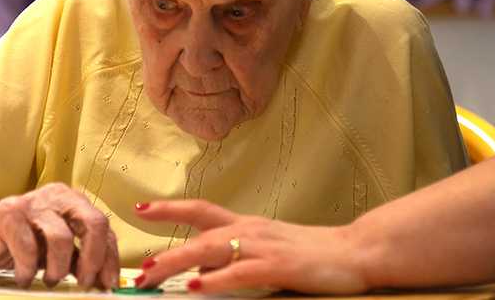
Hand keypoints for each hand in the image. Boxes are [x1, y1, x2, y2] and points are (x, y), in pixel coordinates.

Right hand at [0, 183, 118, 288]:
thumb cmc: (20, 242)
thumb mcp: (54, 250)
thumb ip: (79, 259)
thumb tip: (104, 281)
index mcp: (73, 201)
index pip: (103, 227)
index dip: (110, 257)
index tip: (108, 283)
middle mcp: (57, 196)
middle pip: (92, 223)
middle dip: (94, 258)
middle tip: (84, 283)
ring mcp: (33, 203)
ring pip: (61, 238)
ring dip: (59, 268)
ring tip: (51, 280)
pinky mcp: (9, 215)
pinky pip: (28, 248)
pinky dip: (29, 270)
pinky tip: (24, 278)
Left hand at [134, 200, 370, 293]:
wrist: (356, 251)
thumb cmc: (315, 253)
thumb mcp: (271, 248)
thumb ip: (239, 254)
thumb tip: (204, 265)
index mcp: (248, 224)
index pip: (201, 210)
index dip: (170, 209)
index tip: (140, 208)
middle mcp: (251, 230)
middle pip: (198, 231)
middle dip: (164, 248)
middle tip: (138, 268)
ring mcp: (264, 246)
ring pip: (212, 249)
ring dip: (178, 262)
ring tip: (152, 275)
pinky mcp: (278, 266)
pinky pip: (240, 272)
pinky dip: (216, 279)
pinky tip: (196, 287)